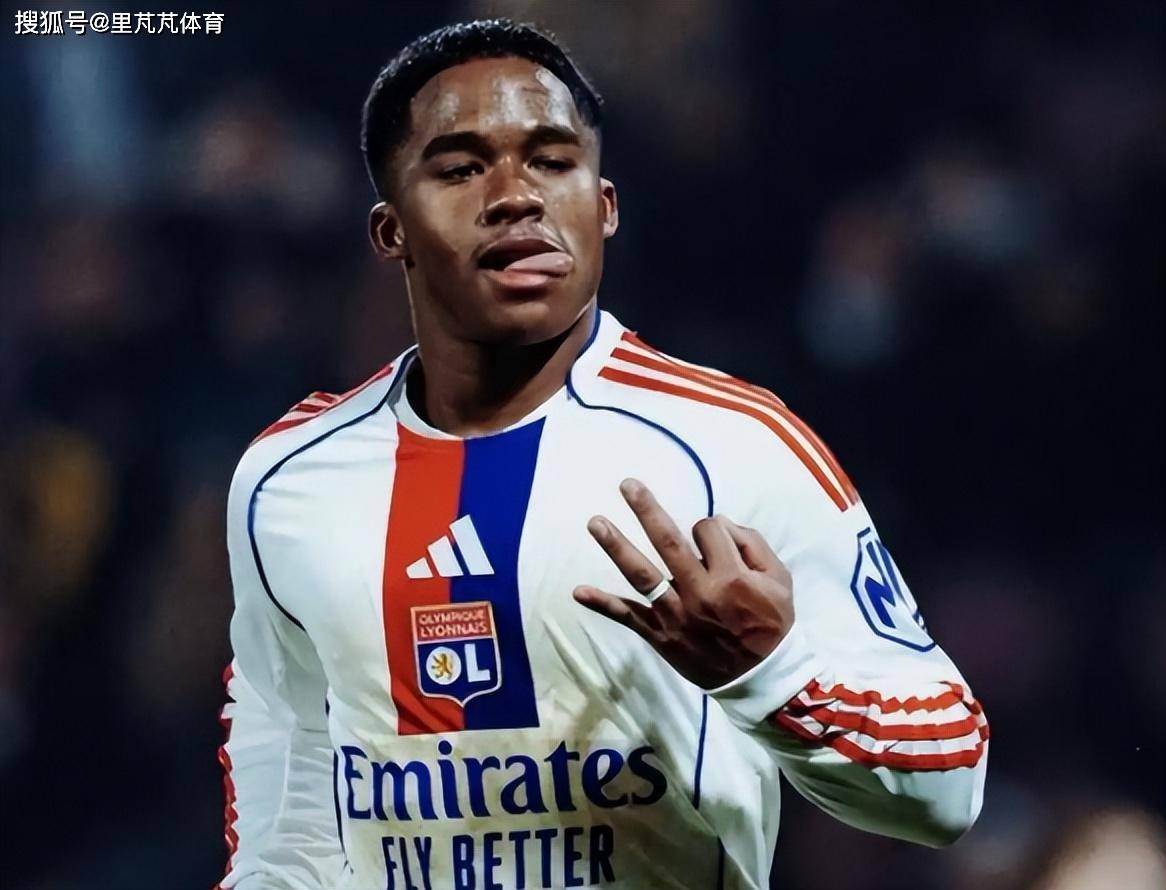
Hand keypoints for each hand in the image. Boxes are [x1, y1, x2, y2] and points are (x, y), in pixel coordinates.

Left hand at [573, 478, 794, 688]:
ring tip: (596, 523)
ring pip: (642, 575)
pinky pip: (628, 618)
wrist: (761, 678)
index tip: (713, 539)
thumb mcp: (779, 580)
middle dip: (646, 510)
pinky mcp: (660, 636)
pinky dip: (603, 604)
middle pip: (668, 542)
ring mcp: (676, 615)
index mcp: (731, 577)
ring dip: (617, 546)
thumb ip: (753, 545)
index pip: (708, 531)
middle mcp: (699, 593)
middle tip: (626, 484)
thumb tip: (719, 523)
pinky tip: (578, 591)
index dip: (710, 528)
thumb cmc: (771, 625)